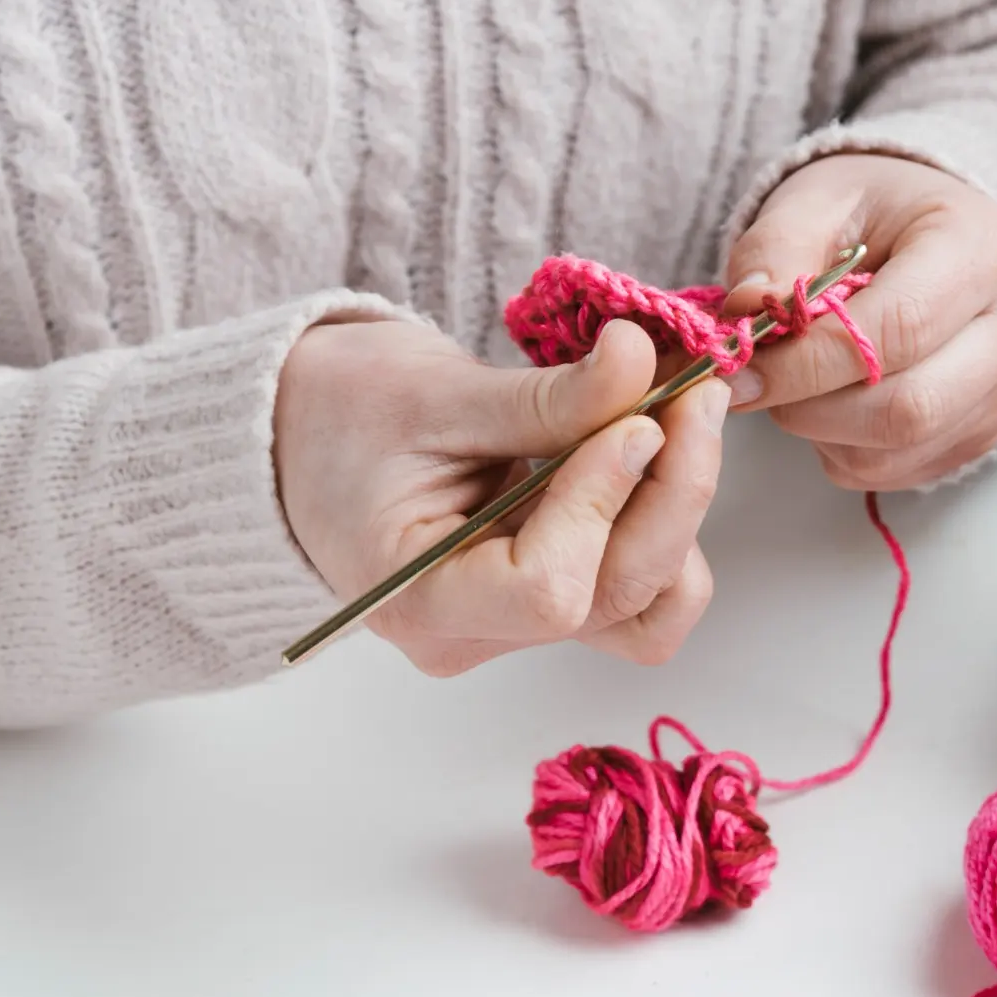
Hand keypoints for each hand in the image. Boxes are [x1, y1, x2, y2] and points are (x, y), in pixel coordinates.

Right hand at [273, 316, 725, 676]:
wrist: (303, 438)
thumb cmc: (336, 416)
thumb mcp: (429, 392)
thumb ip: (543, 396)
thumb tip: (640, 360)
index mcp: (420, 600)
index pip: (547, 590)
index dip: (602, 502)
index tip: (633, 418)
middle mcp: (477, 636)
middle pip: (616, 595)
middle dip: (673, 491)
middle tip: (694, 391)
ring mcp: (522, 628)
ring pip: (647, 606)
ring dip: (681, 514)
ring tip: (680, 419)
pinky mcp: (556, 600)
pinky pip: (642, 590)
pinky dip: (668, 524)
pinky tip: (658, 453)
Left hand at [722, 154, 996, 489]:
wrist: (932, 232)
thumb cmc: (875, 212)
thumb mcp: (816, 200)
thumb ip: (774, 252)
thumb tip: (746, 315)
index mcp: (984, 249)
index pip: (897, 330)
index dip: (809, 364)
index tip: (742, 374)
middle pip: (911, 408)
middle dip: (814, 410)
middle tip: (760, 387)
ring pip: (902, 450)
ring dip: (826, 433)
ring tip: (801, 384)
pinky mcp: (987, 431)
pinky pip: (904, 469)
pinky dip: (848, 450)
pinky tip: (835, 404)